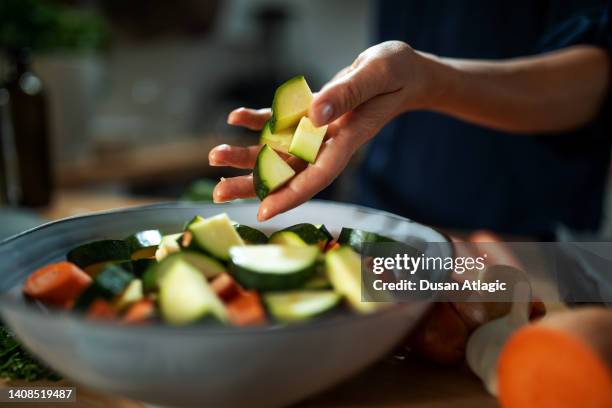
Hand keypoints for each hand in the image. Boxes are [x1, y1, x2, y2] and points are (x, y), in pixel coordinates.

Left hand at [209, 41, 443, 220]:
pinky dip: (258, 120)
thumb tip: (315, 114)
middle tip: (218, 193)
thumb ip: (348, 94)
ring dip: (246, 155)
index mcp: (348, 138)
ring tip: (214, 157)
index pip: (318, 174)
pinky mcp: (312, 114)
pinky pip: (281, 121)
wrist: (404, 73)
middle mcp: (329, 141)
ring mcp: (319, 130)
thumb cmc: (398, 71)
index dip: (291, 194)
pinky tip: (235, 117)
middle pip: (289, 170)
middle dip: (254, 183)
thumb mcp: (377, 75)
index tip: (263, 211)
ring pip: (279, 150)